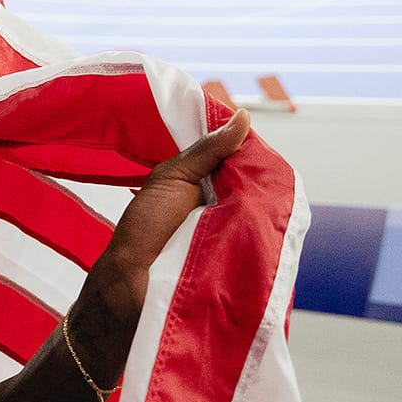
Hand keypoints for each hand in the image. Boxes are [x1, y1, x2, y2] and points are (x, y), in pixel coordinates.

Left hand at [92, 109, 252, 318]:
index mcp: (218, 189)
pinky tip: (272, 238)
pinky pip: (270, 254)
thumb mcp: (172, 179)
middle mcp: (236, 214)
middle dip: (271, 186)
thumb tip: (242, 116)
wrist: (127, 285)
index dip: (259, 158)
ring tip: (268, 210)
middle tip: (269, 181)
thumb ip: (206, 151)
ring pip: (273, 223)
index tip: (263, 151)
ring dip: (272, 216)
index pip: (252, 167)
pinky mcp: (249, 269)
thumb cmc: (144, 229)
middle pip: (268, 193)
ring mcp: (245, 242)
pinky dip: (271, 246)